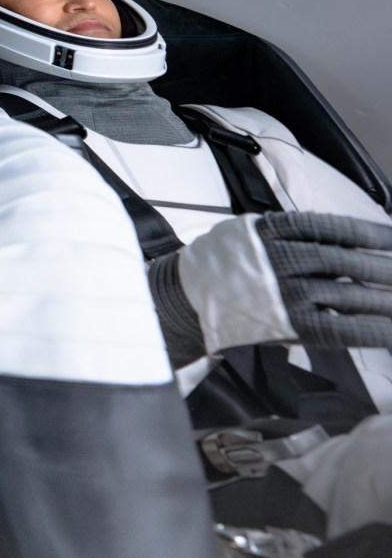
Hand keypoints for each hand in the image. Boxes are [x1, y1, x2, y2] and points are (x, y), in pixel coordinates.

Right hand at [162, 211, 391, 358]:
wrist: (185, 295)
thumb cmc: (226, 263)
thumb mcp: (253, 232)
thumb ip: (294, 236)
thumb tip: (349, 246)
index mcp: (270, 231)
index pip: (332, 228)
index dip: (370, 233)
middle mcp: (278, 260)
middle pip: (344, 261)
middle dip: (383, 268)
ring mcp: (283, 295)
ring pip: (346, 294)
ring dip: (385, 298)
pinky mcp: (286, 326)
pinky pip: (338, 326)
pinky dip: (371, 328)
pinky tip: (390, 328)